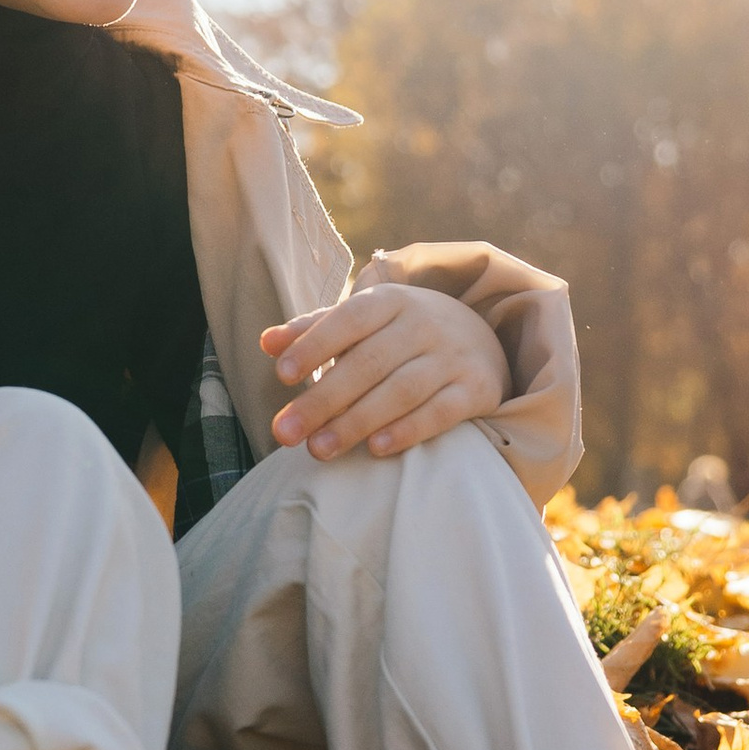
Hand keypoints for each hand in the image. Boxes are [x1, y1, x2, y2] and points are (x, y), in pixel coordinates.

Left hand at [259, 282, 507, 461]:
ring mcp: (453, 357)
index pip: (350, 318)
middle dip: (323, 400)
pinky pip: (442, 412)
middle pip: (369, 363)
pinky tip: (375, 449)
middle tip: (285, 433)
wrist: (482, 338)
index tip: (282, 375)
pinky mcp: (477, 389)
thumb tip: (267, 343)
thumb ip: (315, 331)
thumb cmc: (402, 332)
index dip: (315, 345)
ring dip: (357, 422)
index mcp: (391, 300)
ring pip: (402, 390)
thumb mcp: (364, 320)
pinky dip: (408, 430)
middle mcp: (425, 323)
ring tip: (318, 449)